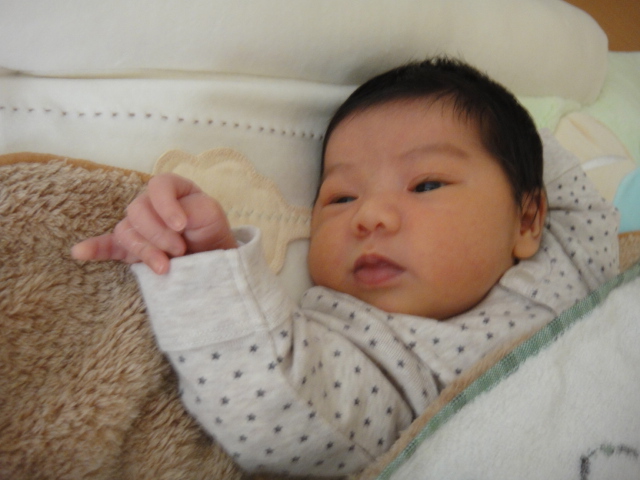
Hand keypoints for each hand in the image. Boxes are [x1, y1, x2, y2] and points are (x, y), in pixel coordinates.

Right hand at [71, 173, 236, 273]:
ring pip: (126, 232)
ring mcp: (138, 225)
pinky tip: (80, 252)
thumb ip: (193, 211)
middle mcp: (151, 203)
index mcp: (171, 189)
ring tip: (164, 267)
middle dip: (159, 234)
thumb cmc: (212, 231)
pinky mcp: (130, 247)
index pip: (159, 186)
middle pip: (138, 211)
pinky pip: (108, 245)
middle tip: (180, 251)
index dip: (166, 206)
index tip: (181, 226)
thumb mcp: (211, 215)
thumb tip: (174, 223)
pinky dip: (94, 249)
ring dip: (144, 251)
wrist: (212, 257)